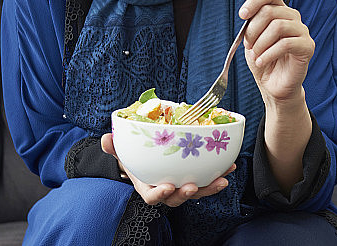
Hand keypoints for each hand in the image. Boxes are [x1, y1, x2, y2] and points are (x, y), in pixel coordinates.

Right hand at [100, 133, 233, 206]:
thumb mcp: (123, 153)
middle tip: (193, 187)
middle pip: (178, 198)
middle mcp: (167, 190)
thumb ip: (115, 148)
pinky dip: (219, 173)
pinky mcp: (196, 178)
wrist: (147, 162)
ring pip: (197, 192)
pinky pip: (208, 180)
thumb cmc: (136, 160)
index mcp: (148, 187)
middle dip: (187, 194)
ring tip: (222, 180)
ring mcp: (182, 185)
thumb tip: (106, 139)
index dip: (159, 195)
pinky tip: (230, 166)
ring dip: (210, 187)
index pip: (152, 197)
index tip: (166, 187)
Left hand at [238, 0, 314, 104]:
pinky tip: (262, 62)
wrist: (273, 86)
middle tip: (249, 45)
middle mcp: (293, 18)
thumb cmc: (263, 60)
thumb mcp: (251, 35)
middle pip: (270, 11)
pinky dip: (268, 54)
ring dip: (260, 44)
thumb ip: (253, 13)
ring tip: (256, 56)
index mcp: (280, 11)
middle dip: (253, 30)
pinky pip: (286, 44)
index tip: (242, 15)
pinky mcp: (307, 47)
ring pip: (278, 26)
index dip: (255, 0)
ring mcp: (302, 32)